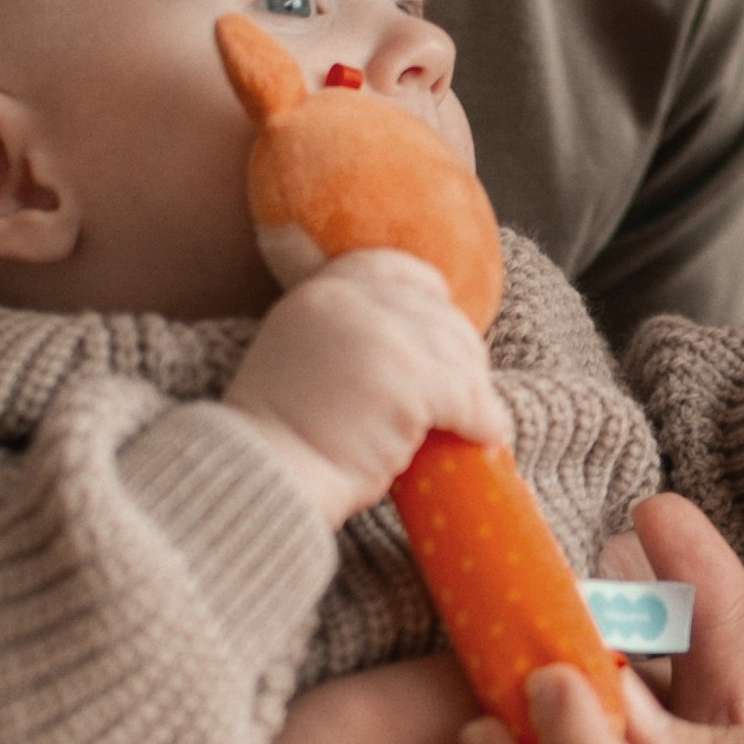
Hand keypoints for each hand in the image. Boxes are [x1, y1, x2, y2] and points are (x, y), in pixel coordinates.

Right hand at [226, 248, 507, 526]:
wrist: (260, 476)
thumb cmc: (279, 438)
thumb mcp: (300, 358)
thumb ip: (343, 338)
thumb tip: (414, 350)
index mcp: (319, 294)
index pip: (392, 268)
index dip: (428, 295)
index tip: (446, 325)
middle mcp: (350, 303)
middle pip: (436, 315)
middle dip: (461, 354)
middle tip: (470, 394)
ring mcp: (381, 338)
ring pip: (458, 357)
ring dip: (475, 394)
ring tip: (479, 425)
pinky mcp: (407, 382)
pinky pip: (466, 398)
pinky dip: (482, 421)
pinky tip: (483, 439)